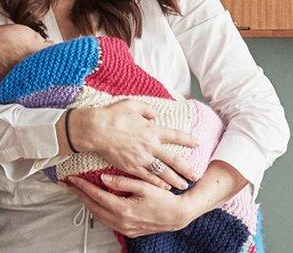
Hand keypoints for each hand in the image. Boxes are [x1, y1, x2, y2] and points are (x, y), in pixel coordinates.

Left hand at [65, 174, 196, 237]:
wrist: (178, 215)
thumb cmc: (164, 199)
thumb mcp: (144, 185)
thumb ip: (122, 182)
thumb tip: (103, 177)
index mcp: (124, 210)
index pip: (96, 196)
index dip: (83, 186)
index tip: (73, 178)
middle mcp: (122, 222)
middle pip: (93, 207)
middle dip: (80, 195)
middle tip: (69, 185)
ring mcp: (125, 229)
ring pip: (98, 216)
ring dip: (88, 203)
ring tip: (79, 191)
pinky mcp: (129, 231)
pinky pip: (107, 221)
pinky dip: (98, 211)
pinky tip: (96, 202)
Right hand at [69, 100, 200, 189]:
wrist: (95, 130)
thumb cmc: (112, 115)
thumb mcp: (131, 104)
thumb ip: (147, 109)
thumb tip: (155, 115)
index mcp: (151, 130)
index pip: (175, 136)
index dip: (188, 140)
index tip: (198, 143)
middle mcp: (149, 146)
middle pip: (173, 160)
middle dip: (187, 169)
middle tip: (197, 175)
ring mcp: (141, 158)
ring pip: (162, 172)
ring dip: (174, 179)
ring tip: (184, 185)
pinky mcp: (130, 167)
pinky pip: (147, 177)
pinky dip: (157, 183)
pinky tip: (164, 187)